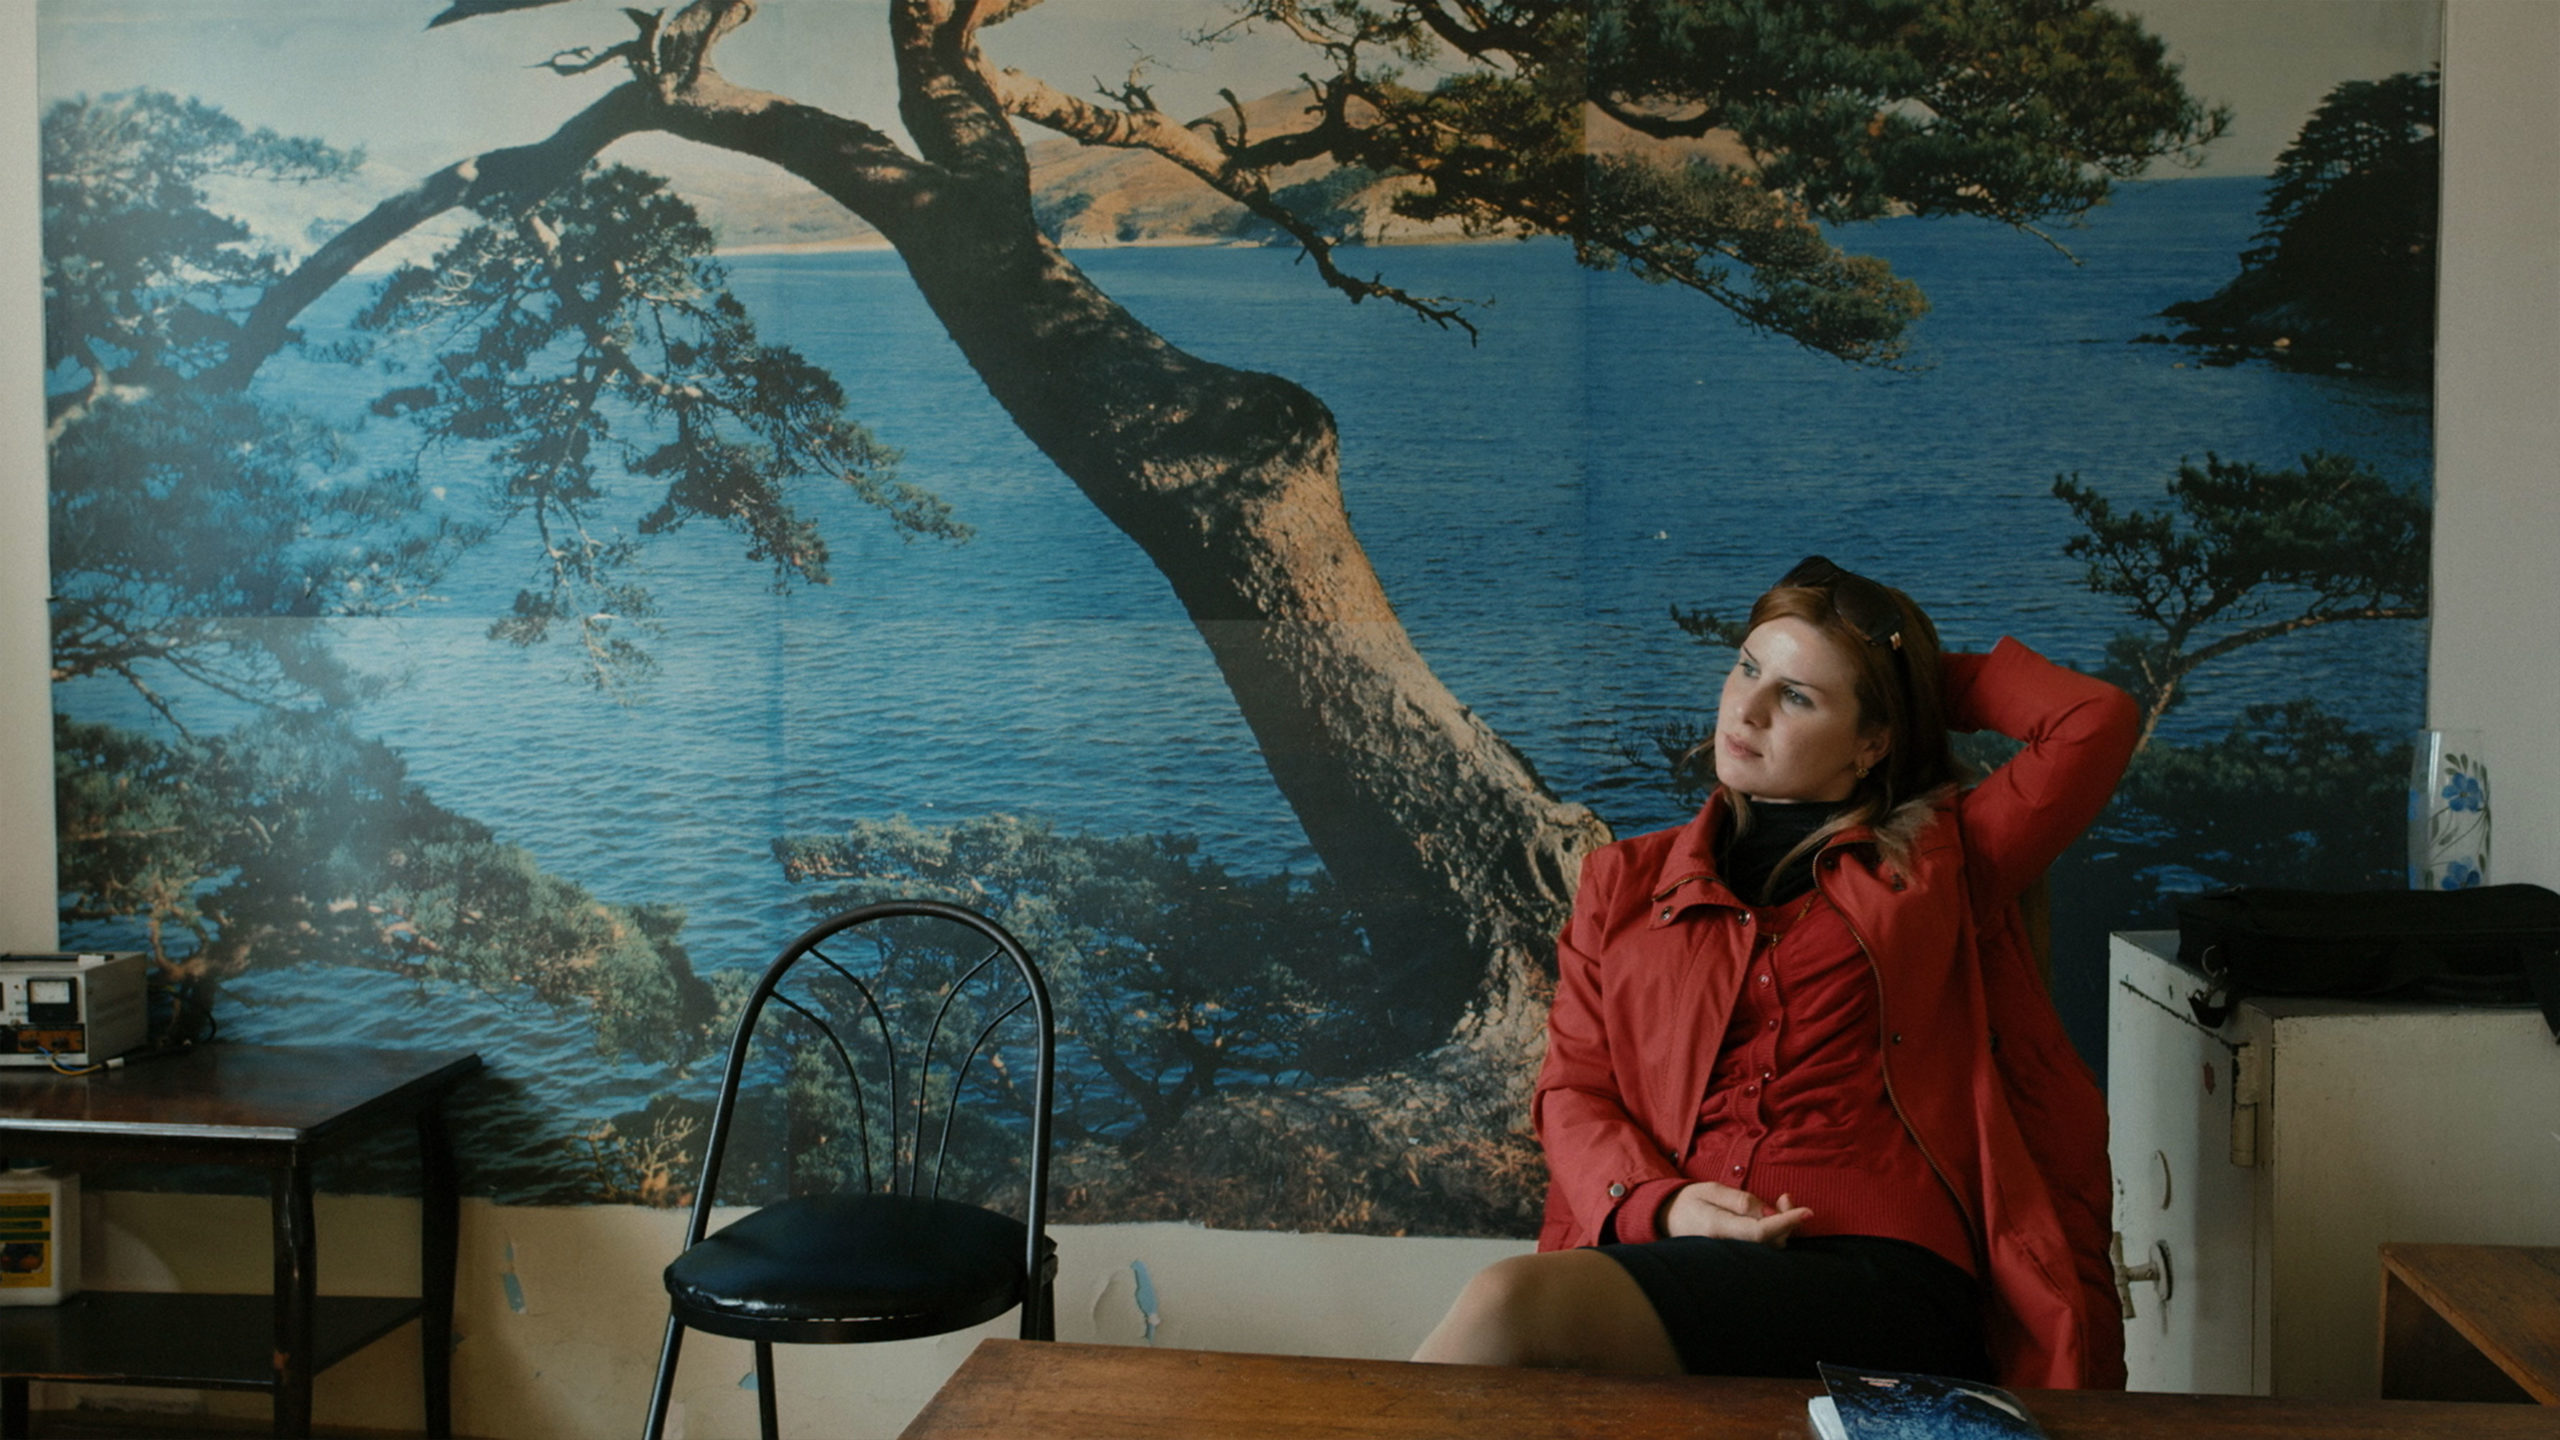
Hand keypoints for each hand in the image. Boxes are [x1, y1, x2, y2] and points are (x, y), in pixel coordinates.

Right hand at [1659, 1182, 1811, 1245]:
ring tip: (1782, 1201)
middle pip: (1771, 1242)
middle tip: (1786, 1197)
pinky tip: (1774, 1215)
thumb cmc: (1690, 1202)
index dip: (1786, 1222)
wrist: (1670, 1219)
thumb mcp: (1710, 1190)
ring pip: (1771, 1246)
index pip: (1760, 1232)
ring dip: (1784, 1225)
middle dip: (1788, 1220)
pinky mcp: (1741, 1254)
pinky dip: (1777, 1231)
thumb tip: (1767, 1212)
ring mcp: (1735, 1254)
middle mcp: (1729, 1247)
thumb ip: (1739, 1200)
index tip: (1808, 1212)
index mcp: (1718, 1228)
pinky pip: (1766, 1246)